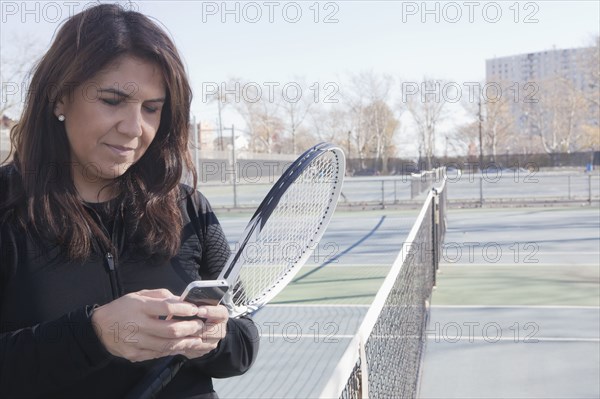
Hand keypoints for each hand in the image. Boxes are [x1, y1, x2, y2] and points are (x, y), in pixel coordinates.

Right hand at [91, 289, 227, 361]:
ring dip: (185, 342)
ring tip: (196, 338)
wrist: (99, 328)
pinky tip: (181, 346)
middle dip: (189, 328)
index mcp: (139, 307)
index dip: (183, 309)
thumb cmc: (122, 308)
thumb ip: (161, 296)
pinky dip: (171, 350)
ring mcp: (135, 342)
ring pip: (166, 345)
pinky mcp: (134, 354)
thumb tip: (181, 300)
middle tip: (199, 325)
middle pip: (169, 330)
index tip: (195, 309)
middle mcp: (138, 325)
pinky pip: (157, 354)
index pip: (166, 308)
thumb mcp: (139, 295)